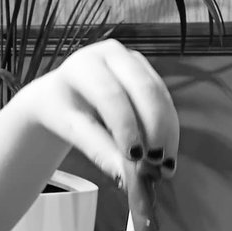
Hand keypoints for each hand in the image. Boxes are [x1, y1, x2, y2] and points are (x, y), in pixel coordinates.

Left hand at [39, 40, 178, 183]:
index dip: (125, 125)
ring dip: (167, 132)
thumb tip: (126, 175)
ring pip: (160, 96)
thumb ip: (98, 149)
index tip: (133, 156)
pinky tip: (167, 153)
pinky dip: (169, 129)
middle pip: (143, 89)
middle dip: (154, 128)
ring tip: (164, 165)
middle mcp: (111, 54)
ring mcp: (134, 61)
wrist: (64, 94)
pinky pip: (166, 101)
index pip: (109, 94)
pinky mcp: (149, 72)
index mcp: (84, 64)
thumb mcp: (71, 129)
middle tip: (156, 162)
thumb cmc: (62, 109)